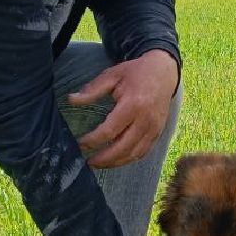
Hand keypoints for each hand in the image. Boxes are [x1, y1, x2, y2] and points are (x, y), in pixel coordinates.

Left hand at [71, 50, 178, 168]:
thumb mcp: (112, 75)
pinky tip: (117, 160)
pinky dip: (129, 159)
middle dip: (104, 158)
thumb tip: (71, 100)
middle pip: (123, 148)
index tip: (80, 144)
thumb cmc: (136, 73)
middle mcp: (146, 120)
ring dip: (116, 162)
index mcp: (133, 104)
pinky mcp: (158, 132)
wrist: (164, 72)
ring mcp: (154, 128)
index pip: (110, 130)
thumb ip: (92, 89)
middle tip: (88, 162)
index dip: (93, 140)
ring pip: (134, 154)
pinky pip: (144, 152)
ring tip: (100, 164)